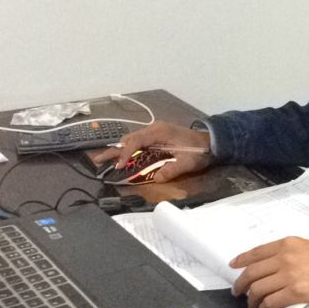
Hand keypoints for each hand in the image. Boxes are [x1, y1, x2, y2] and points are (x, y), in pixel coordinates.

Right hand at [92, 121, 211, 183]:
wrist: (210, 141)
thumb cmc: (199, 150)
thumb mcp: (189, 162)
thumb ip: (173, 169)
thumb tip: (157, 178)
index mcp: (160, 132)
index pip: (136, 141)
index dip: (125, 153)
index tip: (118, 165)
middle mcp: (154, 129)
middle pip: (129, 139)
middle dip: (114, 151)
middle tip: (97, 161)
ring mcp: (154, 132)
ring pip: (132, 140)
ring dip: (119, 150)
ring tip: (104, 160)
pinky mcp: (156, 136)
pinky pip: (138, 142)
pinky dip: (127, 149)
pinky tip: (120, 158)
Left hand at [230, 237, 308, 307]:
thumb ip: (292, 253)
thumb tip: (275, 267)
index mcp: (289, 244)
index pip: (257, 252)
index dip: (242, 260)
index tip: (233, 266)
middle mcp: (285, 257)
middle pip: (252, 272)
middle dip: (241, 284)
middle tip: (238, 292)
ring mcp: (290, 275)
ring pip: (258, 289)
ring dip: (251, 300)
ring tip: (252, 306)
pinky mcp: (296, 292)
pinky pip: (271, 302)